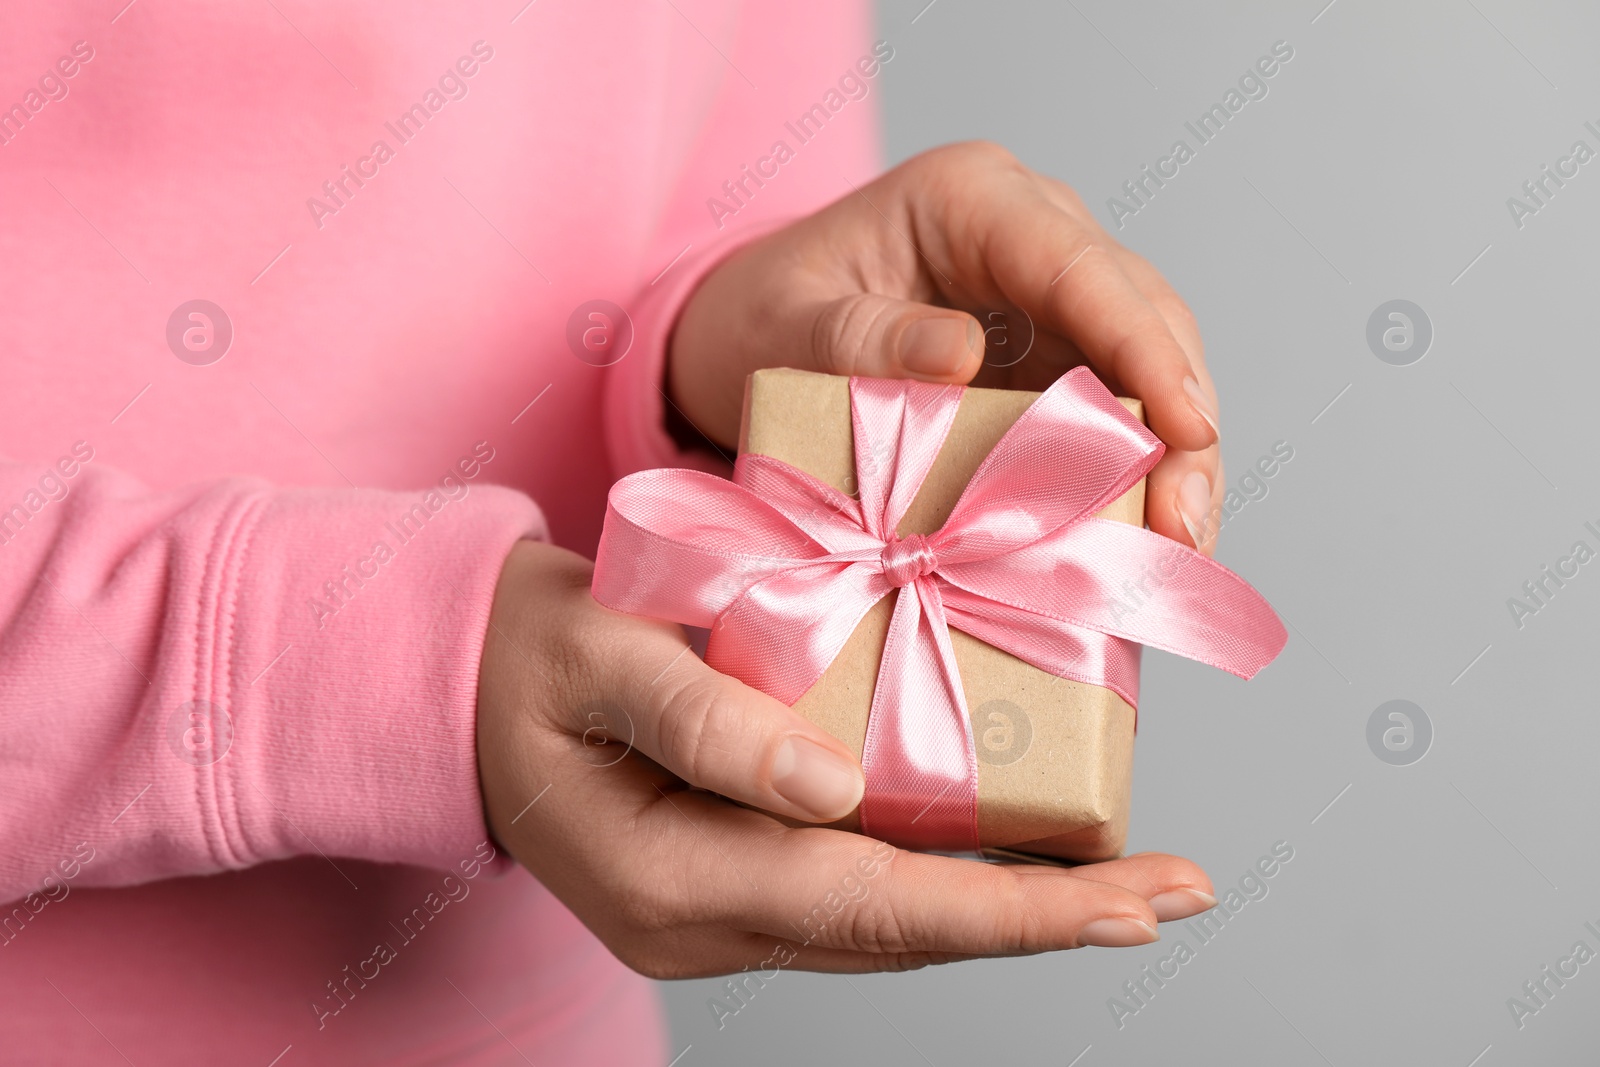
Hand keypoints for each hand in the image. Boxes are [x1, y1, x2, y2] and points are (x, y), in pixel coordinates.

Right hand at [477, 540, 1219, 978]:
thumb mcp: (591, 654)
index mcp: (673, 879)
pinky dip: (950, 876)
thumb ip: (699, 714)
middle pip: (908, 933)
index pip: (876, 907)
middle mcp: (709, 922)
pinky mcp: (734, 880)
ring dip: (1014, 905)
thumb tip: (829, 787)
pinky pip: (861, 891)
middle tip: (1180, 890)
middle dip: (1049, 917)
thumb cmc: (524, 657)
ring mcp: (723, 913)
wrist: (463, 685)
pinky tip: (1018, 852)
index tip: (1132, 902)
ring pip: (893, 923)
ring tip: (1131, 881)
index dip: (1013, 910)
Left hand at [670, 140, 1223, 553]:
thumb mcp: (780, 326)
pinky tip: (1140, 540)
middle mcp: (1028, 236)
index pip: (1082, 267)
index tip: (1185, 426)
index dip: (1143, 348)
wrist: (733, 335)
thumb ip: (860, 337)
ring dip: (1170, 459)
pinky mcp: (1044, 359)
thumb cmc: (751, 316)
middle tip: (1186, 521)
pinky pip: (1107, 410)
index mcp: (971, 200)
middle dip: (1178, 420)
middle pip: (1141, 317)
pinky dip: (1128, 474)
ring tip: (1183, 544)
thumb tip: (962, 356)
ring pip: (1144, 368)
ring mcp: (1044, 300)